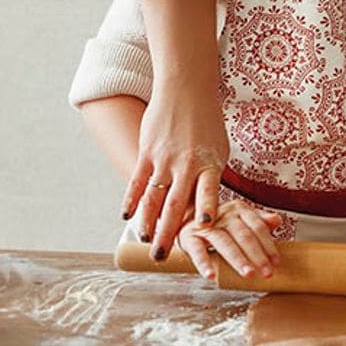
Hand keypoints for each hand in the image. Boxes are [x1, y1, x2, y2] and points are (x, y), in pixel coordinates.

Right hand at [123, 79, 228, 260]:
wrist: (185, 89)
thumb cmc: (206, 123)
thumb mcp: (218, 149)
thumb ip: (210, 177)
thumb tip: (208, 206)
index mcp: (209, 163)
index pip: (208, 190)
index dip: (206, 207)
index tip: (204, 226)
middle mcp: (186, 164)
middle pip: (176, 203)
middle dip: (168, 231)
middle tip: (162, 255)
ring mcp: (164, 159)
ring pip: (153, 196)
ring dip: (147, 222)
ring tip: (145, 242)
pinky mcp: (147, 152)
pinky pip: (137, 180)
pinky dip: (132, 199)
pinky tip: (127, 216)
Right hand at [177, 194, 284, 280]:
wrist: (184, 217)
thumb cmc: (218, 222)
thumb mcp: (239, 219)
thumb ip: (258, 221)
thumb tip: (278, 220)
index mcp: (238, 209)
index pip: (257, 227)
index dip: (268, 245)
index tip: (276, 262)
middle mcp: (223, 215)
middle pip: (243, 235)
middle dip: (257, 255)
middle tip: (267, 272)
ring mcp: (205, 225)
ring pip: (224, 243)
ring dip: (237, 259)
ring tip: (249, 274)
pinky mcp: (188, 236)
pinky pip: (197, 251)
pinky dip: (204, 263)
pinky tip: (212, 276)